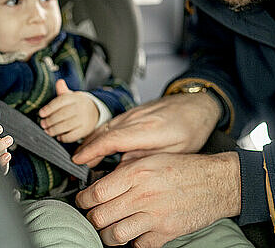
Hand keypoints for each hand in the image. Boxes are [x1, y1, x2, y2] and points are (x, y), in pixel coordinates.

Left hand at [38, 79, 99, 142]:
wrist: (94, 111)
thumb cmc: (77, 104)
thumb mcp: (71, 96)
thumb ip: (62, 91)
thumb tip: (59, 82)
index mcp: (74, 98)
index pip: (60, 102)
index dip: (49, 108)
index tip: (41, 114)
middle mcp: (80, 107)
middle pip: (62, 114)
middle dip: (50, 120)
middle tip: (42, 124)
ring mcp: (83, 119)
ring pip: (66, 126)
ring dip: (54, 130)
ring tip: (47, 131)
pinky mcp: (85, 130)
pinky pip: (72, 136)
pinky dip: (64, 138)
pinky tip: (58, 137)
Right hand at [72, 92, 220, 167]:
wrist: (199, 104)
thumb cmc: (192, 128)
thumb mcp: (176, 151)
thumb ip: (148, 159)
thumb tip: (123, 170)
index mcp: (148, 129)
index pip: (112, 139)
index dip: (92, 150)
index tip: (79, 161)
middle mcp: (138, 118)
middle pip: (104, 132)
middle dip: (86, 147)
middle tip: (75, 165)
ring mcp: (135, 113)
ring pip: (106, 125)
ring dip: (91, 140)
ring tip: (81, 156)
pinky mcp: (135, 111)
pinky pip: (113, 122)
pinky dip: (101, 133)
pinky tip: (97, 142)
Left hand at [75, 152, 240, 246]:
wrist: (217, 182)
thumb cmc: (185, 168)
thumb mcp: (152, 159)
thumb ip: (126, 171)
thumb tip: (102, 183)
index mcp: (137, 173)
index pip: (96, 192)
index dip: (84, 200)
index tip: (84, 201)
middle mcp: (143, 195)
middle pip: (100, 216)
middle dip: (92, 218)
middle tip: (94, 216)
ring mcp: (154, 216)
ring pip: (115, 236)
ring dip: (108, 235)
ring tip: (110, 229)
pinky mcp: (166, 233)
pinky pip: (138, 246)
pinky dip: (132, 243)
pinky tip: (134, 234)